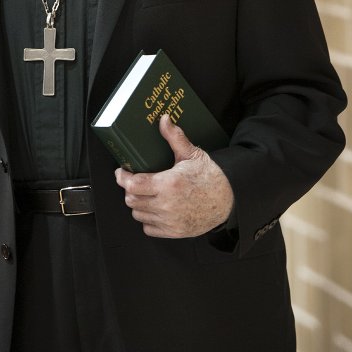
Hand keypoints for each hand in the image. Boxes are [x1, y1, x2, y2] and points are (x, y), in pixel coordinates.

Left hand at [115, 114, 233, 237]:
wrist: (229, 199)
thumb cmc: (210, 176)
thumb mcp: (191, 154)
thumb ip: (174, 137)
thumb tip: (164, 119)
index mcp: (169, 184)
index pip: (133, 185)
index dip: (122, 178)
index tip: (121, 172)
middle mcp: (167, 205)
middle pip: (131, 201)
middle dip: (129, 190)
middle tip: (134, 182)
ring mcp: (170, 221)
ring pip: (138, 215)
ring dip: (138, 204)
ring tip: (145, 194)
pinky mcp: (175, 232)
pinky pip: (149, 228)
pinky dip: (148, 219)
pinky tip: (154, 208)